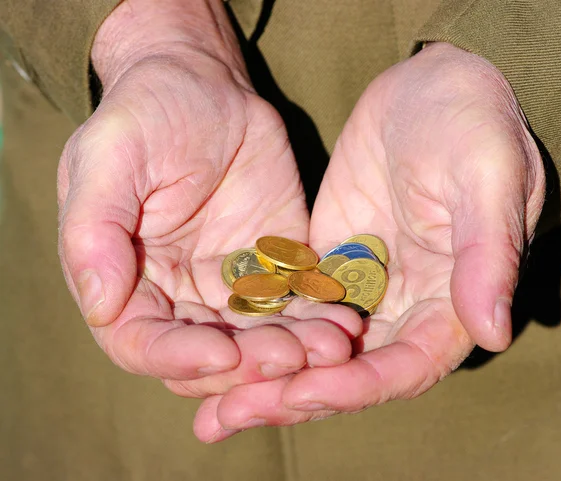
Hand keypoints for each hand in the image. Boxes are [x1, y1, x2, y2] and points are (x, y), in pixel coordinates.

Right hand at [58, 0, 361, 403]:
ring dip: (295, 349)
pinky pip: (296, 302)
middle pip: (211, 354)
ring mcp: (230, 284)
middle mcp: (178, 295)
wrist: (204, 84)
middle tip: (294, 355)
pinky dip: (318, 316)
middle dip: (251, 362)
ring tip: (332, 343)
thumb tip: (100, 306)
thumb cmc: (144, 115)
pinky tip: (343, 317)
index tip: (220, 351)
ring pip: (260, 337)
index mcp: (128, 280)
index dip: (178, 359)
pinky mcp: (273, 266)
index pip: (143, 343)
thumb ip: (93, 231)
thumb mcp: (107, 159)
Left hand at [194, 42, 545, 440]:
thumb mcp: (487, 178)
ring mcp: (362, 286)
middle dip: (291, 395)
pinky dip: (257, 329)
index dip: (355, 387)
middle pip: (348, 372)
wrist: (435, 88)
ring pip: (311, 347)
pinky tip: (210, 342)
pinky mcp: (327, 261)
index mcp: (450, 302)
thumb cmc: (474, 125)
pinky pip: (289, 305)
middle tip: (228, 415)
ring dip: (263, 375)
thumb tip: (492, 332)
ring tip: (207, 404)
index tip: (302, 392)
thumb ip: (489, 254)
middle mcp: (404, 307)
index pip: (404, 366)